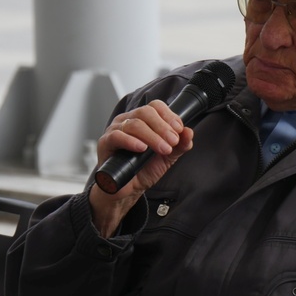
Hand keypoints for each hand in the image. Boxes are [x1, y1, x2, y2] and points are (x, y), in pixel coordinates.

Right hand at [89, 100, 193, 236]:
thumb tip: (189, 132)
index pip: (155, 106)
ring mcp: (115, 130)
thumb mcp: (168, 157)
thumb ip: (180, 145)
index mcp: (143, 119)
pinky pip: (117, 136)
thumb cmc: (144, 169)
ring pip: (134, 124)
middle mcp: (128, 120)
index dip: (169, 115)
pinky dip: (131, 141)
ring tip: (163, 149)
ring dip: (152, 136)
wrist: (128, 189)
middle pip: (145, 112)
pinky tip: (142, 148)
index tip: (179, 129)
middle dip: (163, 127)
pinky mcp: (105, 143)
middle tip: (173, 142)